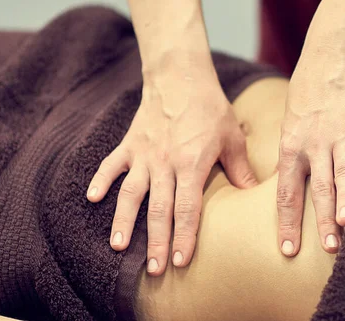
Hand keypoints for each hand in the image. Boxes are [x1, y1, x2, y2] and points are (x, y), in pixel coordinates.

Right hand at [87, 70, 257, 275]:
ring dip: (124, 220)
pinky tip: (91, 198)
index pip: (188, 209)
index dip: (184, 237)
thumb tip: (253, 196)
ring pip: (131, 193)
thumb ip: (240, 170)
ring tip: (118, 246)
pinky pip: (111, 164)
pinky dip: (100, 179)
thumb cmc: (211, 108)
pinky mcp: (129, 143)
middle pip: (159, 209)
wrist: (181, 77)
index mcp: (192, 164)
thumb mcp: (232, 137)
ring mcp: (144, 154)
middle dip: (156, 241)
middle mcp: (165, 163)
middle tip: (154, 269)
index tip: (181, 262)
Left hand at [276, 57, 344, 255]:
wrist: (327, 65)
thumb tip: (284, 194)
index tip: (288, 250)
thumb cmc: (304, 104)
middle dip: (324, 219)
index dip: (288, 223)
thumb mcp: (288, 133)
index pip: (287, 194)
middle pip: (320, 187)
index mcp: (292, 150)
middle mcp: (316, 145)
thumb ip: (291, 164)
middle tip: (329, 247)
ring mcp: (343, 133)